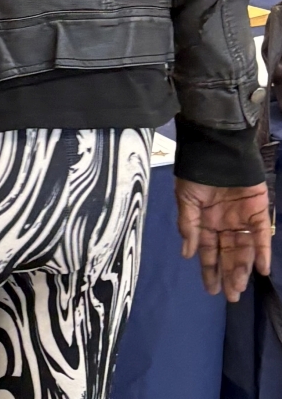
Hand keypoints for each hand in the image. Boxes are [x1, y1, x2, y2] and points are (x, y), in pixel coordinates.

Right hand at [175, 178, 271, 300]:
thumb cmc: (197, 173)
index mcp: (205, 222)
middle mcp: (224, 224)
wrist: (216, 150)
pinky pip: (261, 235)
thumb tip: (187, 254)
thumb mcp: (185, 199)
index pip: (208, 251)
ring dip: (243, 268)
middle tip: (231, 296)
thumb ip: (188, 226)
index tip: (211, 289)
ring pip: (244, 249)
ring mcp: (242, 219)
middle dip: (228, 274)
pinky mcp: (259, 212)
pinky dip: (262, 252)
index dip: (209, 269)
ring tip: (240, 286)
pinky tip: (261, 269)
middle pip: (227, 254)